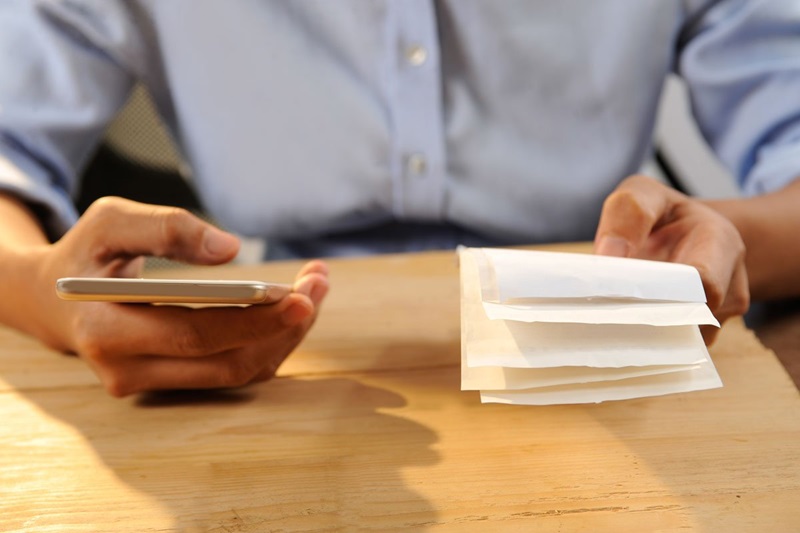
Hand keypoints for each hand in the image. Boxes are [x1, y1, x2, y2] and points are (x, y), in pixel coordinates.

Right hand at [32, 197, 328, 396]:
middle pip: (228, 361)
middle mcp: (128, 371)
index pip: (194, 335)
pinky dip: (271, 341)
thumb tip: (230, 249)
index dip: (253, 321)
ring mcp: (152, 385)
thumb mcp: (110, 223)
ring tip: (317, 287)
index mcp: (106, 330)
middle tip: (320, 284)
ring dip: (286, 334)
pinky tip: (292, 306)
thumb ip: (165, 228)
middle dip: (284, 325)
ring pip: (239, 371)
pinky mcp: (174, 384)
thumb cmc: (87, 255)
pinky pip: (235, 370)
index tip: (302, 297)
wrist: (59, 302)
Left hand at [594, 176, 748, 343]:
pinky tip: (620, 330)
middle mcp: (730, 284)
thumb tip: (609, 255)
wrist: (681, 235)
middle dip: (649, 317)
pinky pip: (675, 347)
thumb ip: (628, 212)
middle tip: (607, 312)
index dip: (663, 292)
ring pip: (684, 338)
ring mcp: (718, 315)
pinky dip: (646, 341)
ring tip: (610, 319)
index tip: (622, 290)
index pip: (703, 283)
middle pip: (693, 318)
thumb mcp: (642, 194)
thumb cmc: (661, 214)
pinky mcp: (699, 334)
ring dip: (646, 332)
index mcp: (720, 244)